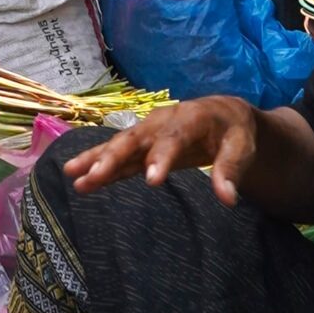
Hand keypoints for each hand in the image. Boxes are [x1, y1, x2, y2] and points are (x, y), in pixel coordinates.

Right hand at [64, 97, 260, 204]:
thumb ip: (231, 170)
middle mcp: (160, 121)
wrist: (223, 114)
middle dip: (112, 158)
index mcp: (189, 117)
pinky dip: (101, 165)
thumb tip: (228, 199)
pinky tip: (82, 178)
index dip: (161, 158)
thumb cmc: (234, 131)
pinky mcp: (141, 144)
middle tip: (94, 176)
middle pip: (133, 139)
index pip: (173, 138)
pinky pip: (119, 155)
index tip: (151, 181)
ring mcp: (147, 131)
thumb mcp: (242, 147)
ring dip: (95, 160)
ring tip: (71, 174)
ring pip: (118, 145)